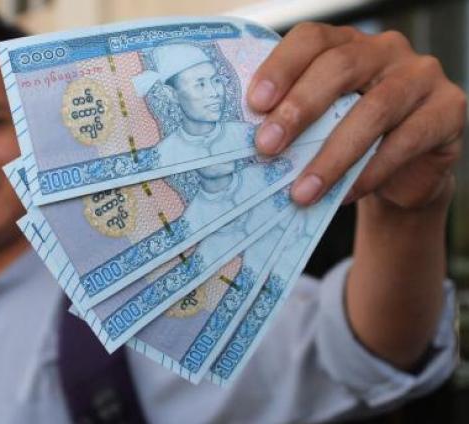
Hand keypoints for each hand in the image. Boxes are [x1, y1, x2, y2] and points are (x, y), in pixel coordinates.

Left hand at [248, 22, 464, 208]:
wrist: (401, 174)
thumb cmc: (345, 140)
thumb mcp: (317, 124)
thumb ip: (291, 118)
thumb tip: (248, 138)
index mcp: (345, 43)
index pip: (311, 39)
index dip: (280, 67)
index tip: (254, 104)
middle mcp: (384, 50)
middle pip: (339, 67)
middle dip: (298, 109)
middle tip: (266, 147)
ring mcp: (421, 76)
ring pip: (373, 110)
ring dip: (332, 156)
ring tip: (302, 190)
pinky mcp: (449, 109)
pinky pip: (406, 141)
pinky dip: (369, 172)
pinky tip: (344, 195)